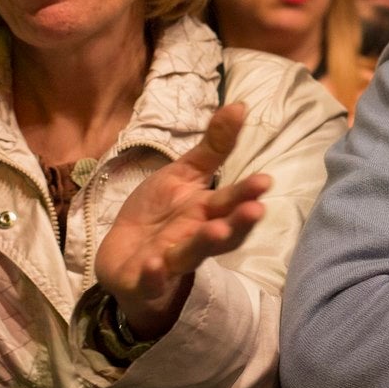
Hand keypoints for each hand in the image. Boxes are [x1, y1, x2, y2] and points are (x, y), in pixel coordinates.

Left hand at [95, 103, 272, 339]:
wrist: (123, 255)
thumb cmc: (159, 215)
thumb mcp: (182, 175)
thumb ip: (213, 147)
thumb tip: (241, 106)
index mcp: (205, 212)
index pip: (230, 202)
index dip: (246, 193)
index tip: (265, 181)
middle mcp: (194, 238)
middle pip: (221, 232)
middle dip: (238, 223)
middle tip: (255, 210)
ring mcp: (170, 262)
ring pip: (191, 255)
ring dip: (204, 244)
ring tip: (215, 230)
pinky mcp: (142, 282)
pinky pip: (150, 281)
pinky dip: (154, 275)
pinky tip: (155, 264)